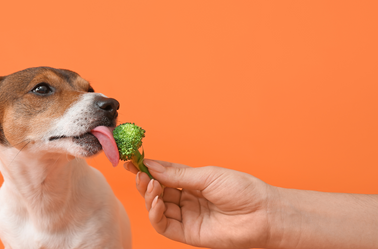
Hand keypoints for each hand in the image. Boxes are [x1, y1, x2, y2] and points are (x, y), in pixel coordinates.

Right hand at [124, 159, 274, 248]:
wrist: (263, 214)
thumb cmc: (242, 190)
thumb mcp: (206, 176)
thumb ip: (177, 175)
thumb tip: (151, 165)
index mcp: (193, 182)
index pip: (164, 174)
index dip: (148, 169)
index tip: (132, 161)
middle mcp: (187, 199)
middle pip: (158, 191)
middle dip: (146, 182)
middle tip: (138, 174)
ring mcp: (187, 216)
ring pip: (157, 208)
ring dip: (149, 196)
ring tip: (150, 186)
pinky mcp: (188, 233)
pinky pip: (164, 225)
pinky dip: (155, 214)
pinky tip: (156, 202)